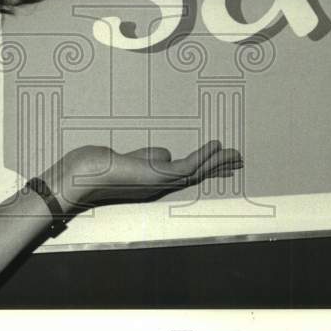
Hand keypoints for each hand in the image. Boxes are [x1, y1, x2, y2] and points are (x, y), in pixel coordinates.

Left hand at [41, 140, 242, 215]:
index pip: (189, 173)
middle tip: (240, 161)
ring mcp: (163, 181)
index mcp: (159, 181)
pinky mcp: (160, 175)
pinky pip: (187, 163)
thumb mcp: (136, 158)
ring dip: (218, 161)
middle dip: (220, 167)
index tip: (225, 164)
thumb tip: (167, 153)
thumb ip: (152, 155)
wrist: (90, 174)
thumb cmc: (106, 166)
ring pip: (197, 170)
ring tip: (236, 155)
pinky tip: (217, 146)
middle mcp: (164, 184)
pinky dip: (204, 155)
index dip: (209, 168)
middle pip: (198, 173)